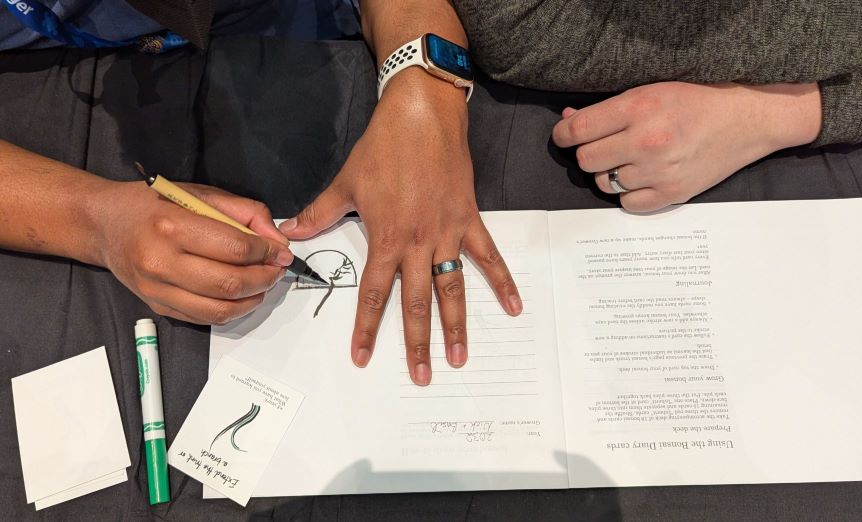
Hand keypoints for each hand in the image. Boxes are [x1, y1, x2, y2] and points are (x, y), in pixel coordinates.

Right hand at [91, 181, 291, 323]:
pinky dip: (231, 310)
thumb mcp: (200, 194)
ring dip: (252, 299)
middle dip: (265, 278)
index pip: (235, 249)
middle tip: (277, 269)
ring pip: (220, 309)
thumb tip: (276, 240)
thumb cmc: (152, 204)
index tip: (281, 252)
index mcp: (172, 226)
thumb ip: (244, 213)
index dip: (267, 253)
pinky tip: (240, 295)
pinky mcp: (157, 306)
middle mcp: (161, 262)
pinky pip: (204, 318)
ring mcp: (156, 290)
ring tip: (262, 284)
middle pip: (230, 284)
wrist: (103, 225)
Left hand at [280, 72, 522, 385]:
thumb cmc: (383, 148)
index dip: (367, 329)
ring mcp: (446, 233)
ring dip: (457, 324)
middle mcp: (416, 243)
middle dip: (417, 342)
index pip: (373, 294)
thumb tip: (289, 231)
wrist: (422, 116)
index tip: (363, 357)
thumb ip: (319, 213)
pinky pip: (488, 256)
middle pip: (417, 302)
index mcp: (385, 238)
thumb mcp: (345, 182)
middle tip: (421, 376)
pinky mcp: (468, 219)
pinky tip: (514, 306)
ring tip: (460, 356)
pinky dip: (502, 280)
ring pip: (452, 288)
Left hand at [552, 82, 822, 211]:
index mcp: (639, 108)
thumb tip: (568, 122)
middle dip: (589, 153)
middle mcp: (646, 141)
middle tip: (605, 146)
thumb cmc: (697, 101)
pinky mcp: (672, 194)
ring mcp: (659, 171)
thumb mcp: (650, 91)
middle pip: (586, 160)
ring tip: (630, 160)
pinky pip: (627, 204)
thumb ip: (608, 110)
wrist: (746, 120)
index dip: (563, 134)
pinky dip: (628, 194)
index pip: (578, 130)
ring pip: (604, 183)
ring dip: (609, 173)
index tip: (564, 136)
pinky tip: (642, 178)